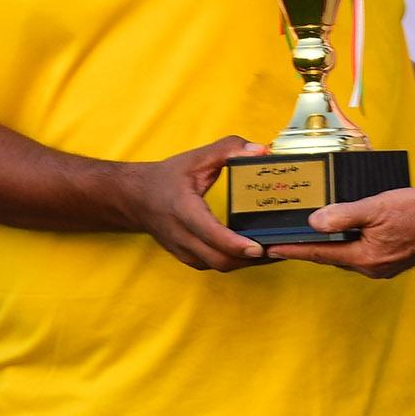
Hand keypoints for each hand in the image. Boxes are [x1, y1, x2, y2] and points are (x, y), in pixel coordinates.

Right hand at [120, 135, 267, 271]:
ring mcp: (182, 250)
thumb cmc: (167, 177)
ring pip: (217, 266)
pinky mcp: (186, 256)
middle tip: (280, 249)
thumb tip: (261, 151)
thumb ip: (229, 149)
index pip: (210, 234)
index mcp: (183, 210)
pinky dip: (234, 261)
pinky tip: (254, 251)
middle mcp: (181, 236)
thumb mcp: (196, 157)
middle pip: (218, 259)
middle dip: (250, 259)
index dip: (235, 243)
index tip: (258, 246)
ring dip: (245, 263)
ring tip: (274, 251)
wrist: (135, 199)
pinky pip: (213, 264)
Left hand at [266, 187, 414, 275]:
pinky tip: (349, 227)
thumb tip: (313, 222)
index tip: (269, 248)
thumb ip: (344, 214)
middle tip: (285, 236)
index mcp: (363, 258)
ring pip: (347, 253)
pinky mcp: (394, 258)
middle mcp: (371, 268)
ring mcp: (383, 265)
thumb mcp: (378, 206)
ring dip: (330, 242)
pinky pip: (362, 250)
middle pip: (331, 255)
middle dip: (309, 246)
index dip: (293, 248)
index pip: (319, 253)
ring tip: (312, 230)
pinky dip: (350, 240)